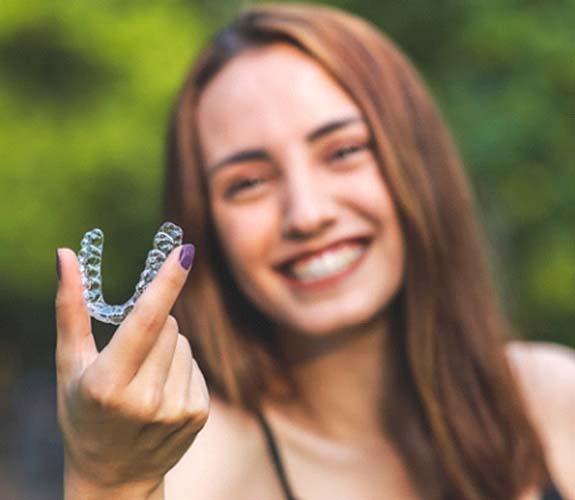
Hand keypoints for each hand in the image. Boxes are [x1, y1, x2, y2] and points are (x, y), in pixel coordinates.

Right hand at [55, 245, 208, 497]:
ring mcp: (175, 410)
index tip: (185, 251)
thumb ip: (70, 308)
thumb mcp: (68, 365)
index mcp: (107, 384)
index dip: (166, 282)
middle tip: (130, 355)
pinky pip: (195, 365)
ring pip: (184, 343)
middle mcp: (145, 399)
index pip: (144, 321)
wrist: (113, 476)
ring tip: (144, 380)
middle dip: (152, 325)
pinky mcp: (197, 415)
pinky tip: (161, 394)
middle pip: (168, 325)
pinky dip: (180, 369)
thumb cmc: (82, 412)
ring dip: (167, 348)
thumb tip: (66, 255)